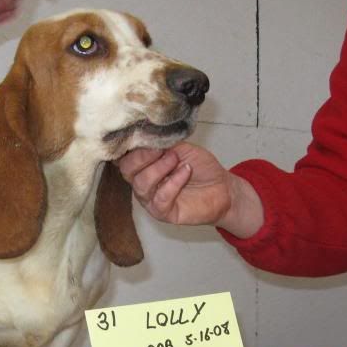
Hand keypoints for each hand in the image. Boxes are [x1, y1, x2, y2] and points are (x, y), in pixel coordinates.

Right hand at [117, 142, 263, 236]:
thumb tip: (145, 134)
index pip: (123, 156)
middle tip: (163, 149)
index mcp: (142, 165)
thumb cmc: (199, 167)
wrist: (222, 187)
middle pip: (126, 170)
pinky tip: (185, 171)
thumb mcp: (180, 147)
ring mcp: (150, 199)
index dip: (130, 146)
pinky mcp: (163, 212)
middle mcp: (142, 182)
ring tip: (176, 159)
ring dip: (159, 168)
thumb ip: (161, 143)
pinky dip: (173, 183)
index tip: (145, 135)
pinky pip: (160, 199)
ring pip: (141, 184)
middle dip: (143, 156)